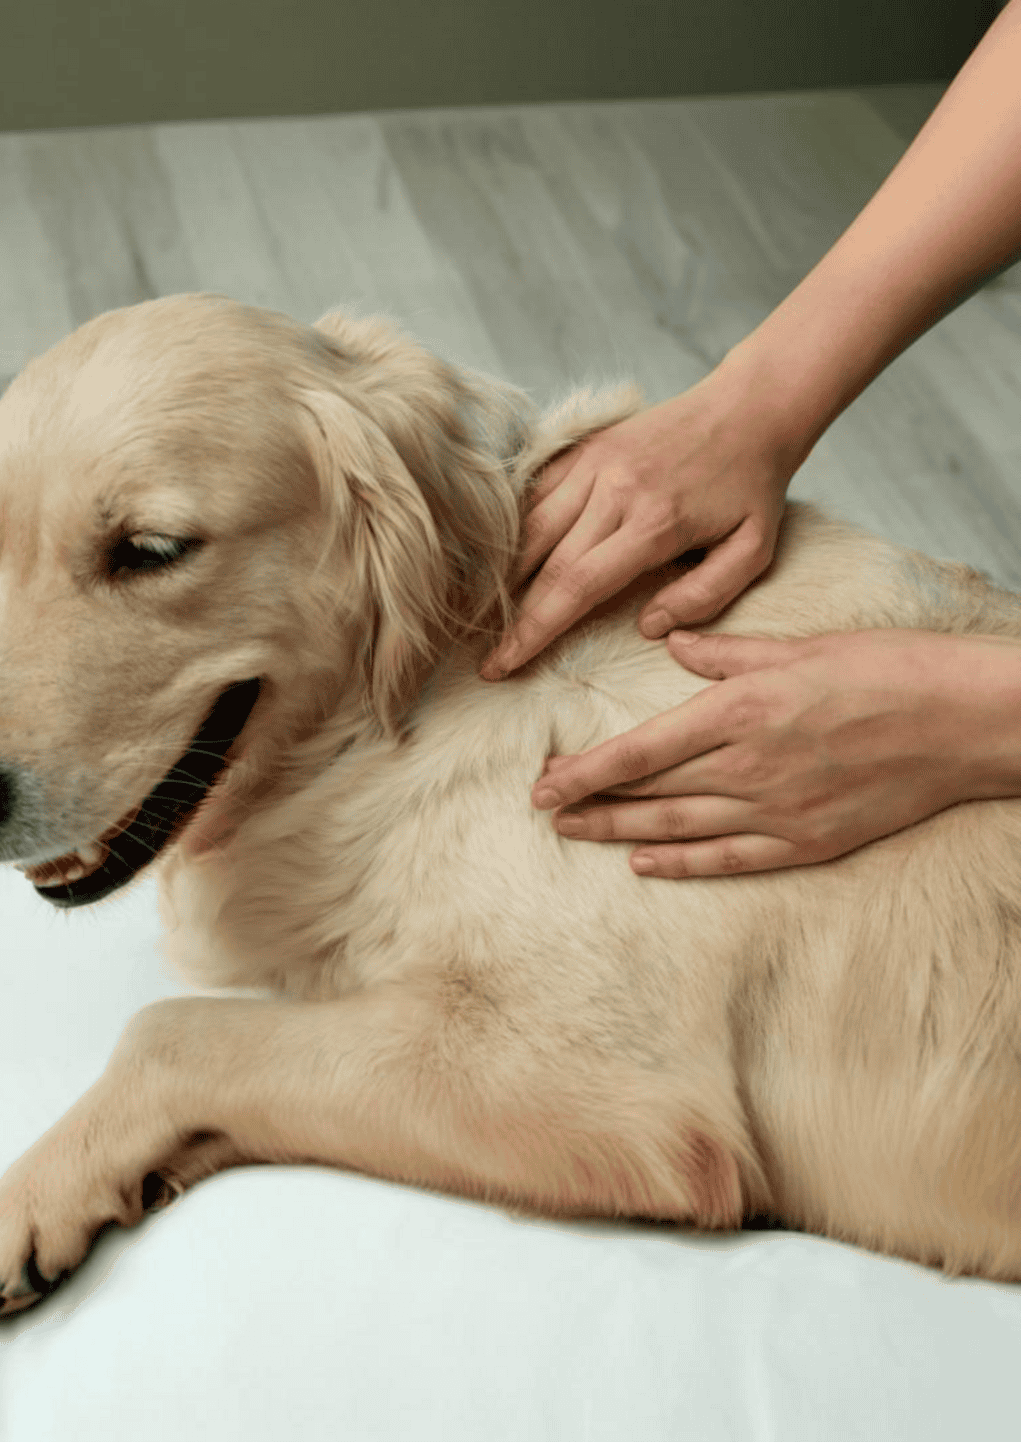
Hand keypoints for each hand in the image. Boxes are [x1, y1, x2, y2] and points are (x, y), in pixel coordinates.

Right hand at [480, 367, 798, 680]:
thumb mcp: (754, 549)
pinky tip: (501, 563)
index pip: (577, 586)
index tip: (504, 665)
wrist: (748, 407)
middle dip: (511, 618)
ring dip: (501, 575)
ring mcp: (593, 463)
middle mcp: (613, 490)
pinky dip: (513, 530)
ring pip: (529, 527)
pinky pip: (535, 492)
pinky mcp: (584, 448)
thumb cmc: (753, 486)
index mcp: (654, 522)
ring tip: (481, 614)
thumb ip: (705, 596)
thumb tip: (648, 627)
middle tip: (487, 658)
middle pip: (543, 564)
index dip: (534, 631)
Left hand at [531, 628, 1020, 877]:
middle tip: (543, 809)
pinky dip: (682, 863)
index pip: (640, 750)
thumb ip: (725, 653)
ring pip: (678, 828)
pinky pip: (729, 859)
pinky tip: (644, 863)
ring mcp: (778, 812)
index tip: (542, 783)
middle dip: (590, 801)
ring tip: (576, 833)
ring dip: (620, 832)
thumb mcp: (798, 646)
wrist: (961, 721)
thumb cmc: (884, 670)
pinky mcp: (807, 842)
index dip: (585, 771)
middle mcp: (749, 767)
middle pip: (650, 792)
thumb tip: (670, 642)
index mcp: (741, 711)